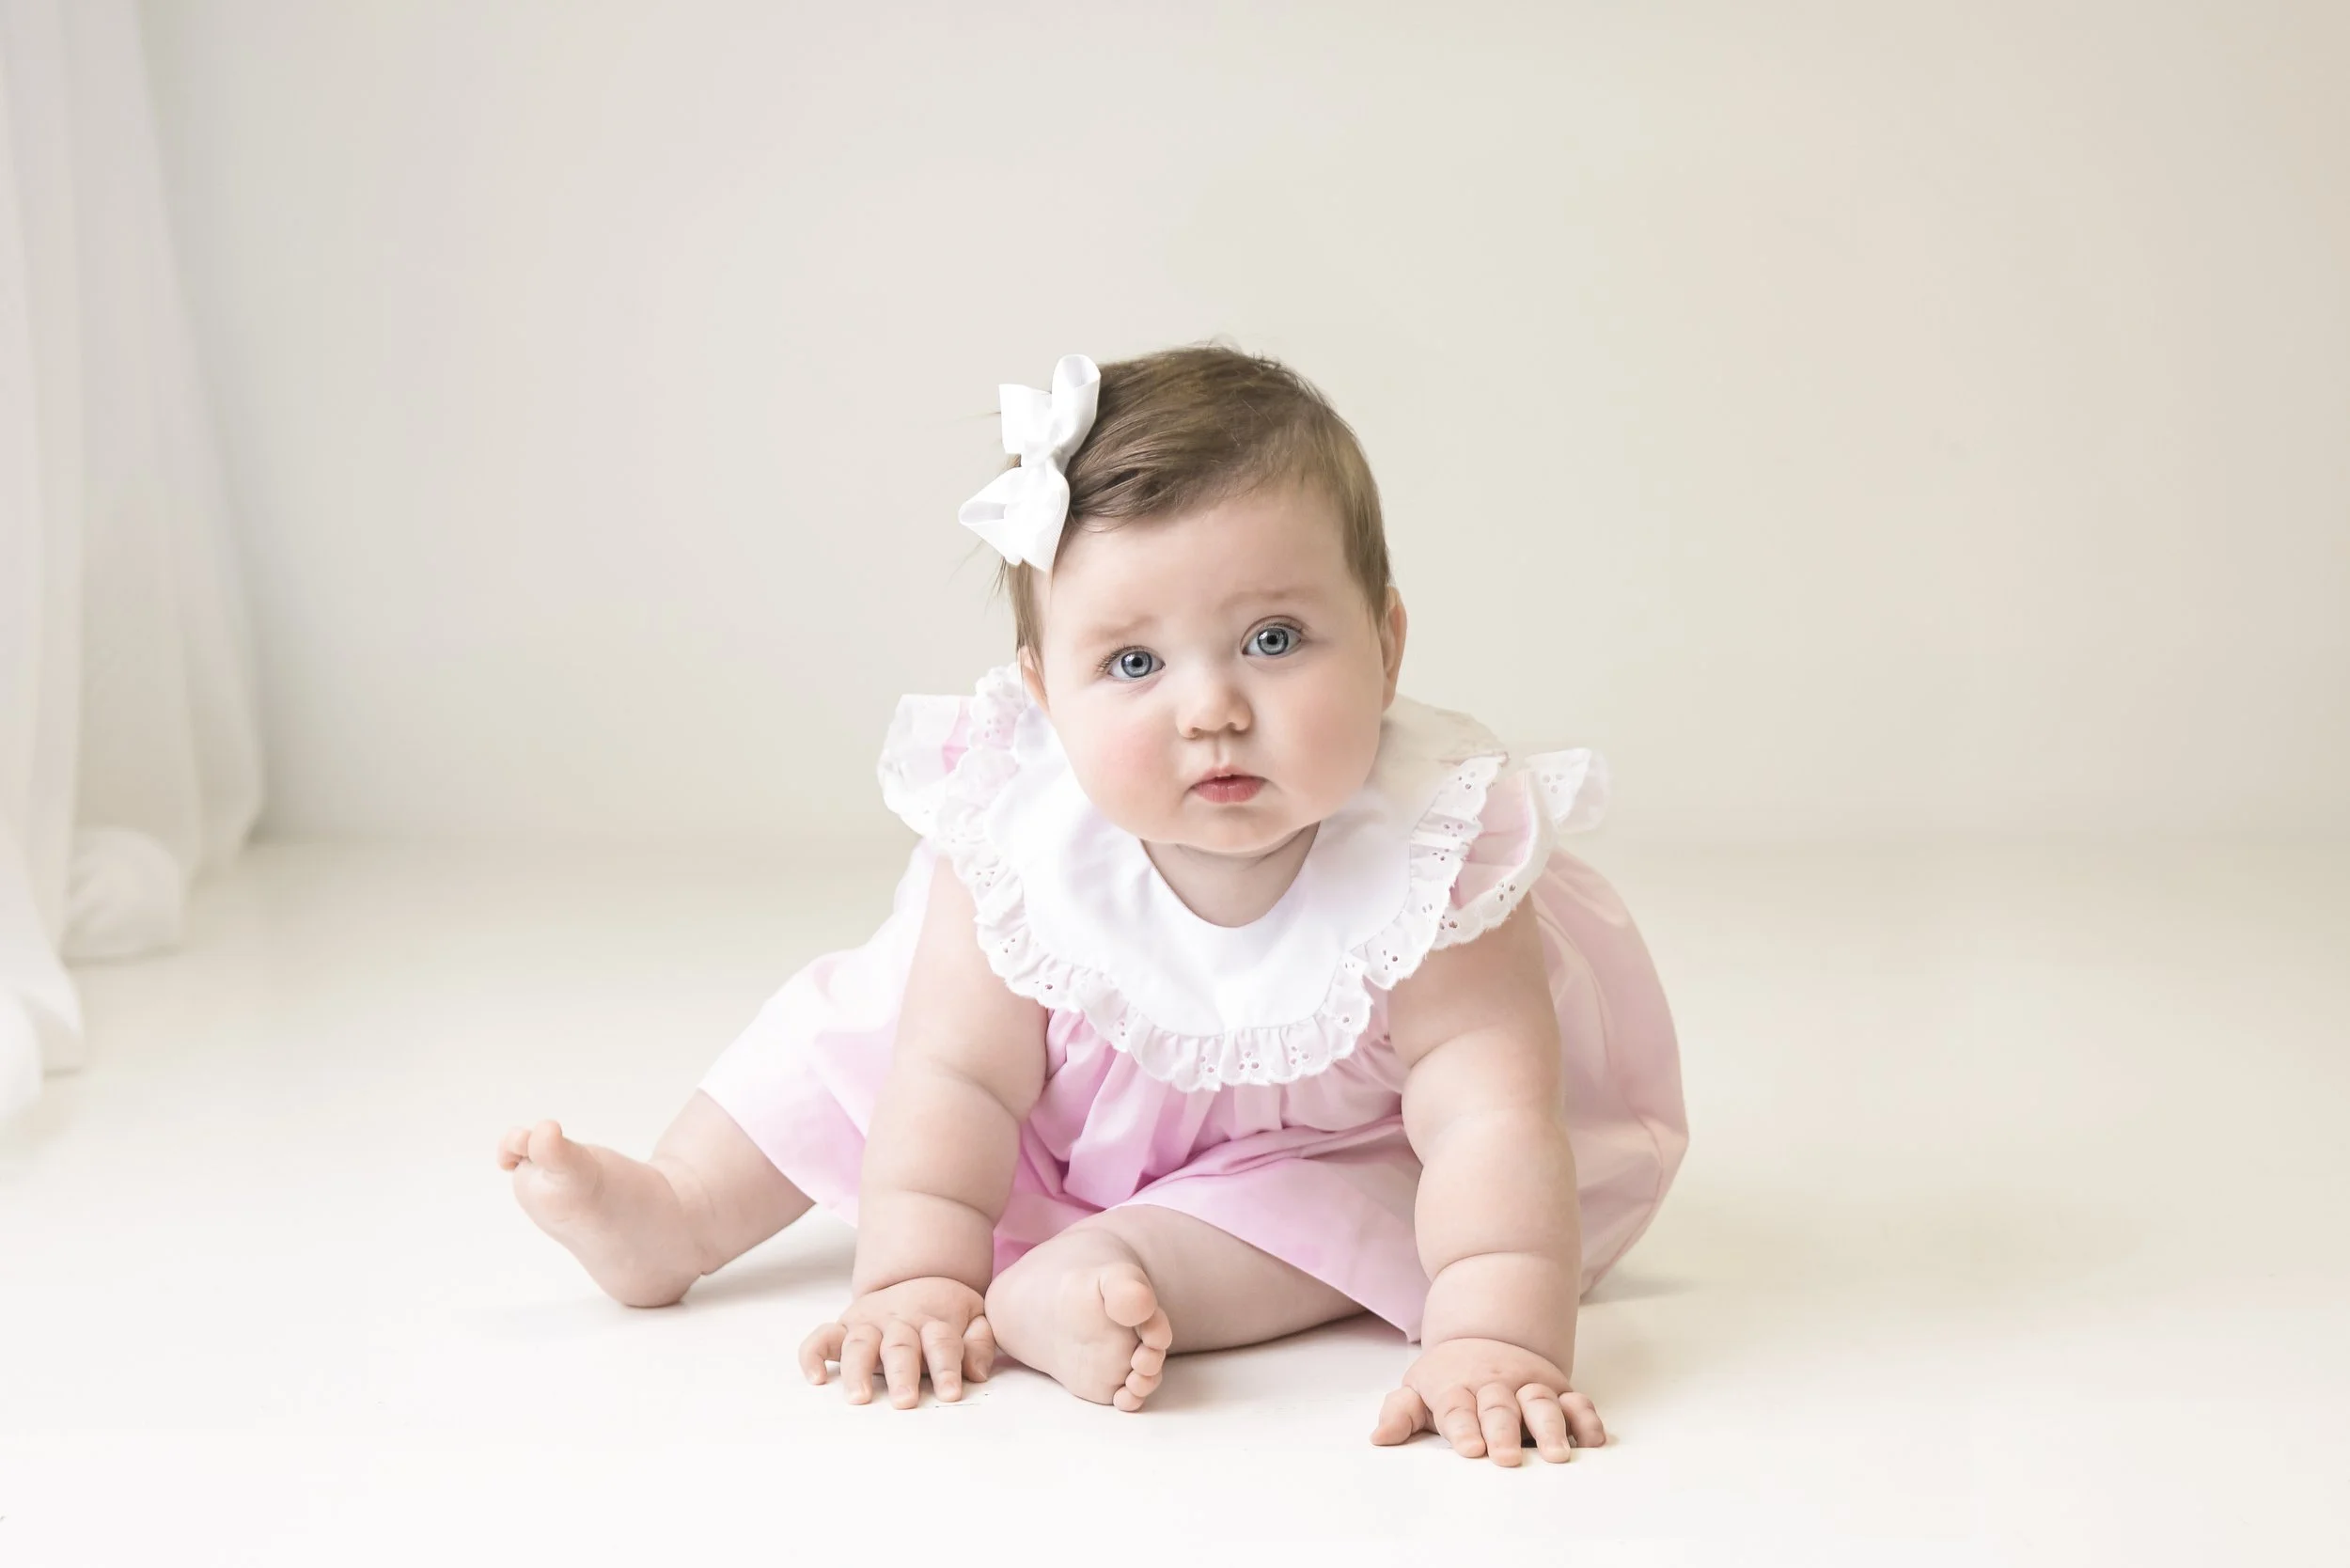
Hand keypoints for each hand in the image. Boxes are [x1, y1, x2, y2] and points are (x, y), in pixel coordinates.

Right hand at [798, 1277, 995, 1406]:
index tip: (950, 1394)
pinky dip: (812, 1355)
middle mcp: (898, 1320)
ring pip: (859, 1344)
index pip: (941, 1342)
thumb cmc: (947, 1310)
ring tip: (859, 1398)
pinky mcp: (843, 1326)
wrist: (918, 1276)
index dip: (947, 1368)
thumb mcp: (975, 1316)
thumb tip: (977, 1372)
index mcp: (934, 1318)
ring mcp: (868, 1323)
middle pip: (899, 1347)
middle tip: (905, 1401)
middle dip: (901, 1374)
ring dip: (857, 1371)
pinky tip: (816, 1378)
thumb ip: (980, 1342)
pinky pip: (821, 1338)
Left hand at [1370, 1336, 1606, 1465]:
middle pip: (1499, 1407)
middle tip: (1507, 1458)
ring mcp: (1527, 1385)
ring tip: (1556, 1455)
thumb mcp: (1418, 1389)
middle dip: (1504, 1432)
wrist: (1485, 1336)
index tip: (1470, 1450)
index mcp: (1456, 1387)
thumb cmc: (1448, 1379)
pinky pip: (1576, 1400)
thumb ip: (1401, 1413)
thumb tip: (1379, 1438)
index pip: (1457, 1408)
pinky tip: (1592, 1440)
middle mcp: (1494, 1385)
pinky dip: (1587, 1418)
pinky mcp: (1557, 1388)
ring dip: (1550, 1427)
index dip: (1463, 1428)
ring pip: (1540, 1402)